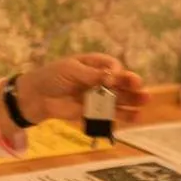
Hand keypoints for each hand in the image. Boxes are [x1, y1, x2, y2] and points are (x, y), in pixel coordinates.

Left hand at [16, 54, 149, 125]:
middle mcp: (100, 80)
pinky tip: (136, 116)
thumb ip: (91, 75)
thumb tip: (111, 77)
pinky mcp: (93, 111)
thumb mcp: (71, 70)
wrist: (36, 97)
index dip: (116, 72)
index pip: (112, 67)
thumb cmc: (52, 77)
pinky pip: (111, 113)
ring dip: (132, 100)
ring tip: (145, 102)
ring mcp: (98, 96)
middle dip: (131, 85)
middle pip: (120, 82)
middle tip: (140, 88)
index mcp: (94, 65)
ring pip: (119, 98)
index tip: (114, 78)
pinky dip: (123, 115)